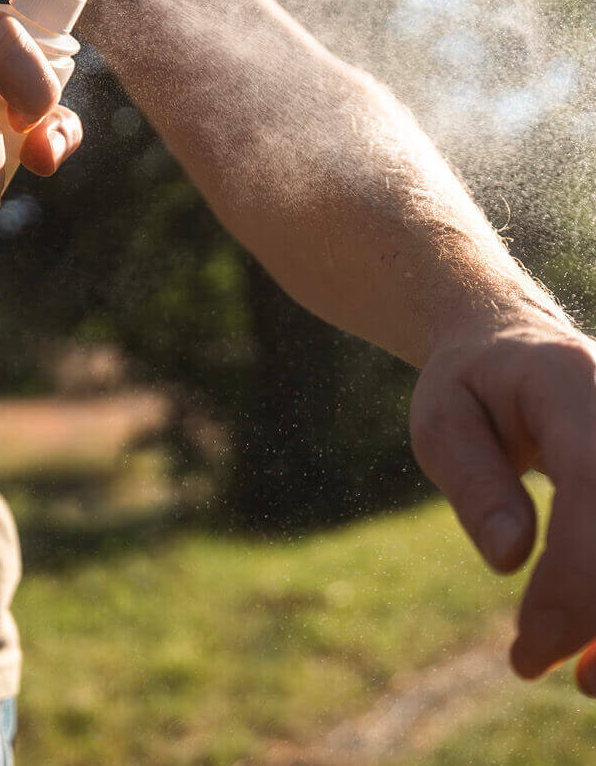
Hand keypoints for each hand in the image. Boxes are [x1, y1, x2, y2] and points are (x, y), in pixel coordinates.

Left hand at [410, 306, 595, 693]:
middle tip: (541, 665)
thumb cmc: (468, 384)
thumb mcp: (441, 421)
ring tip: (584, 680)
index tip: (528, 645)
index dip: (575, 576)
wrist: (510, 340)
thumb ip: (474, 482)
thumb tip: (510, 560)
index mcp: (568, 382)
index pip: (593, 481)